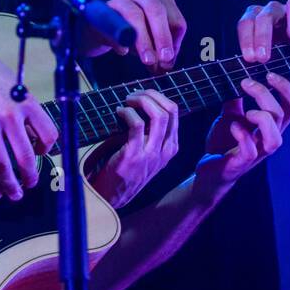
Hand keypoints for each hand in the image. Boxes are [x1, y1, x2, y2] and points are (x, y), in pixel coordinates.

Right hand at [0, 31, 57, 200]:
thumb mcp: (12, 84)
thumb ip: (21, 107)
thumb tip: (29, 129)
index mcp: (27, 102)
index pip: (49, 135)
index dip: (46, 150)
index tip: (40, 155)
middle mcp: (12, 114)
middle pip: (27, 157)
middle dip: (29, 177)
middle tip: (29, 185)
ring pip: (3, 164)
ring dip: (9, 184)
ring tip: (12, 194)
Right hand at [85, 0, 186, 73]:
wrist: (99, 27)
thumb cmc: (131, 33)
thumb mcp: (151, 41)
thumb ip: (160, 53)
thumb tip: (166, 66)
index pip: (176, 20)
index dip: (174, 43)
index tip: (168, 61)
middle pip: (157, 10)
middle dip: (163, 37)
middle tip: (164, 59)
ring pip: (135, 15)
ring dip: (143, 40)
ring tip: (148, 60)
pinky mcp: (103, 10)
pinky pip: (113, 24)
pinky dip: (120, 39)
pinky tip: (123, 51)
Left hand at [87, 89, 179, 207]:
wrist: (114, 195)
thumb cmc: (128, 169)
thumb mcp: (149, 153)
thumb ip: (153, 134)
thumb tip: (145, 102)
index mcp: (171, 147)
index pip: (175, 112)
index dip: (158, 97)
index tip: (143, 94)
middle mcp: (165, 151)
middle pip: (169, 110)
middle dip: (151, 95)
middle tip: (134, 94)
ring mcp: (151, 154)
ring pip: (158, 115)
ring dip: (140, 101)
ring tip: (127, 101)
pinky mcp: (134, 156)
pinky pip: (137, 124)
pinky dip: (127, 112)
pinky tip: (119, 112)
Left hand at [198, 73, 289, 187]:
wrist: (210, 172)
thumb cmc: (224, 144)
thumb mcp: (231, 116)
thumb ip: (236, 100)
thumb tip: (236, 76)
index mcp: (269, 127)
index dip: (286, 88)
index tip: (269, 73)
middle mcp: (267, 140)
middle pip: (282, 116)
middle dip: (265, 95)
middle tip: (246, 83)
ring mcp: (256, 153)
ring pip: (275, 139)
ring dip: (263, 119)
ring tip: (247, 111)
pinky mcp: (241, 163)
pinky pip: (250, 151)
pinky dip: (243, 136)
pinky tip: (233, 126)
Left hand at [238, 0, 289, 93]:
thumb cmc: (284, 63)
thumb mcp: (268, 65)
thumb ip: (259, 65)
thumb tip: (247, 80)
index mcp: (257, 21)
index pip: (246, 23)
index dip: (246, 39)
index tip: (250, 59)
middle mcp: (274, 12)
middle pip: (266, 15)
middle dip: (262, 36)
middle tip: (264, 58)